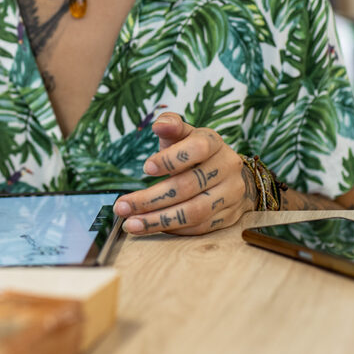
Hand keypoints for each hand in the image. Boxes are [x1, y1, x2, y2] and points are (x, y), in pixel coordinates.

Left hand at [115, 113, 254, 235]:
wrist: (229, 174)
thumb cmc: (197, 153)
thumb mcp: (184, 135)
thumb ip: (171, 126)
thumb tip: (159, 124)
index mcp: (214, 143)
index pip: (197, 148)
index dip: (171, 159)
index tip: (145, 168)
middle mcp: (227, 167)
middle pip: (188, 186)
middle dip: (150, 198)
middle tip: (122, 206)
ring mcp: (231, 194)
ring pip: (193, 212)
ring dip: (158, 220)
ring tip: (131, 224)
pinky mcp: (229, 216)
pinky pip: (199, 227)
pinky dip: (173, 229)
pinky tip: (152, 226)